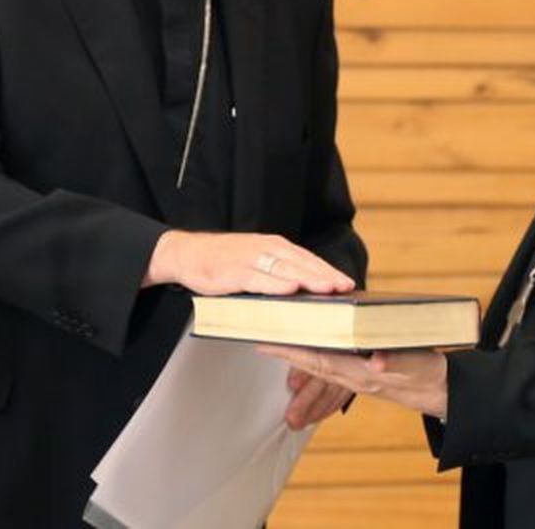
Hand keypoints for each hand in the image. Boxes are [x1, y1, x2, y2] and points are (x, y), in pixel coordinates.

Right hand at [144, 230, 354, 295]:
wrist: (187, 253)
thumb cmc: (224, 261)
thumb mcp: (256, 260)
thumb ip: (278, 271)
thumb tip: (305, 289)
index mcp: (274, 246)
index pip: (307, 258)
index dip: (328, 271)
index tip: (347, 282)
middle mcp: (265, 249)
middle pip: (301, 262)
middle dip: (325, 275)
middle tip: (345, 287)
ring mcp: (250, 259)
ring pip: (284, 269)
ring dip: (308, 278)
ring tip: (327, 288)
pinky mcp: (233, 272)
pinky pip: (259, 279)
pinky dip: (276, 284)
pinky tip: (291, 289)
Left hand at [259, 345, 447, 418]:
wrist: (441, 392)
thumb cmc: (429, 374)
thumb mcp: (416, 364)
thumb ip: (396, 361)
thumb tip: (376, 360)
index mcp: (362, 373)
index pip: (319, 360)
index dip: (292, 352)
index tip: (268, 342)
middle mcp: (355, 377)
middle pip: (312, 366)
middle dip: (286, 356)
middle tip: (260, 342)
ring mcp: (358, 377)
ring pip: (320, 371)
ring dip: (296, 364)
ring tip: (275, 353)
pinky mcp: (363, 374)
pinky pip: (331, 373)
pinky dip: (314, 367)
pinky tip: (305, 364)